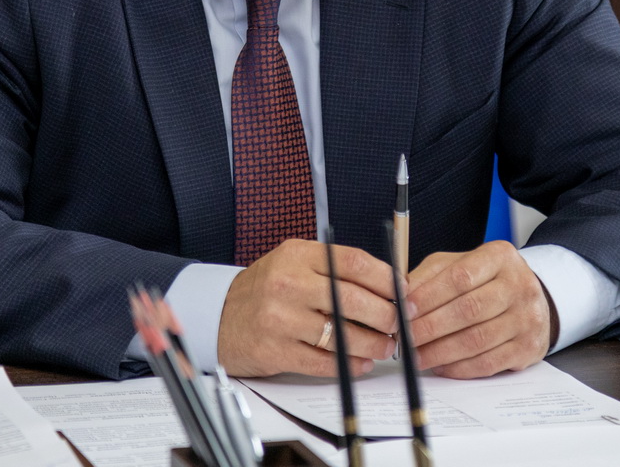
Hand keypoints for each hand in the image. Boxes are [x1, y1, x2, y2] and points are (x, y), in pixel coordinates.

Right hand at [218, 238, 398, 377]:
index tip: (403, 291)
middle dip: (386, 315)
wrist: (217, 317)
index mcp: (298, 254)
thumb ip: (332, 269)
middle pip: (353, 299)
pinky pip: (324, 361)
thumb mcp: (293, 264)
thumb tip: (386, 286)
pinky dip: (349, 365)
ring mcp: (281, 318)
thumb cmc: (265, 290)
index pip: (353, 262)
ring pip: (342, 334)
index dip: (386, 278)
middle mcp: (289, 283)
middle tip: (399, 323)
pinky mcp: (276, 350)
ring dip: (372, 344)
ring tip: (384, 346)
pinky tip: (360, 363)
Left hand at [406, 239, 554, 377]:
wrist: (531, 300)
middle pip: (469, 310)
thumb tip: (401, 295)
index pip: (461, 277)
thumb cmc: (486, 281)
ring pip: (477, 340)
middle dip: (431, 327)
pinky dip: (460, 368)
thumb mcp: (459, 264)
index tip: (405, 310)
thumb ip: (430, 276)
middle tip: (406, 338)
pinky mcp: (528, 347)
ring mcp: (527, 318)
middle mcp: (519, 285)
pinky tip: (441, 366)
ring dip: (441, 351)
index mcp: (499, 257)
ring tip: (417, 355)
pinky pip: (488, 363)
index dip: (429, 296)